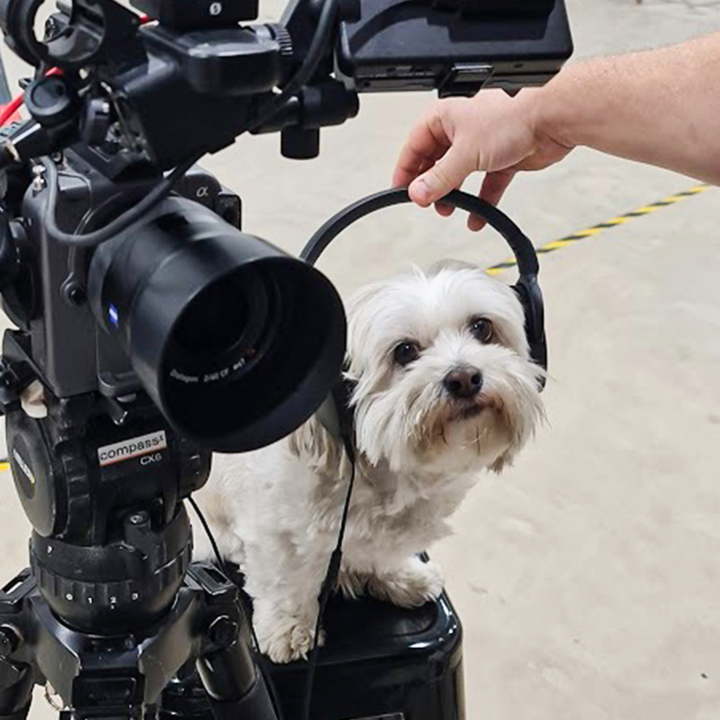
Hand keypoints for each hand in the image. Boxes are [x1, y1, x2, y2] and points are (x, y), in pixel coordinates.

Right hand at [392, 88, 571, 229]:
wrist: (553, 116)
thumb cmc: (513, 115)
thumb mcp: (465, 152)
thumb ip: (439, 178)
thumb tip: (418, 193)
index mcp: (445, 117)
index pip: (414, 146)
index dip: (406, 170)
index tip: (402, 192)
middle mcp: (462, 128)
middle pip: (436, 161)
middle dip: (431, 185)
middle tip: (427, 203)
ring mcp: (483, 143)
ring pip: (460, 173)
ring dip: (454, 194)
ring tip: (449, 209)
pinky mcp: (503, 157)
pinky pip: (486, 183)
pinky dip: (481, 200)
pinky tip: (477, 216)